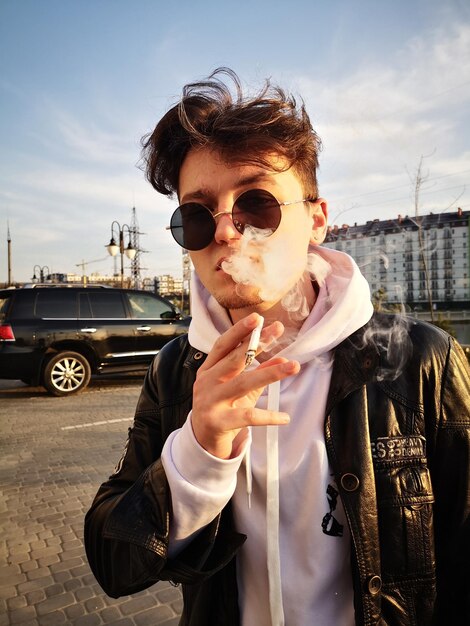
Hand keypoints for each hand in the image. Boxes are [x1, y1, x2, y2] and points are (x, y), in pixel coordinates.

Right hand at [191, 313, 299, 458]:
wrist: (203, 440)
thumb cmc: (222, 407)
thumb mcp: (240, 387)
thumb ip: (259, 372)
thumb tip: (285, 359)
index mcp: (209, 369)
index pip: (224, 345)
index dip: (240, 331)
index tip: (258, 318)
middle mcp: (207, 382)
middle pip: (234, 359)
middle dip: (257, 343)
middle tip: (278, 330)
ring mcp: (210, 401)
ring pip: (243, 383)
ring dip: (270, 373)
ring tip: (294, 366)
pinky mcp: (218, 422)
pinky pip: (247, 417)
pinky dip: (268, 417)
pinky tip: (285, 417)